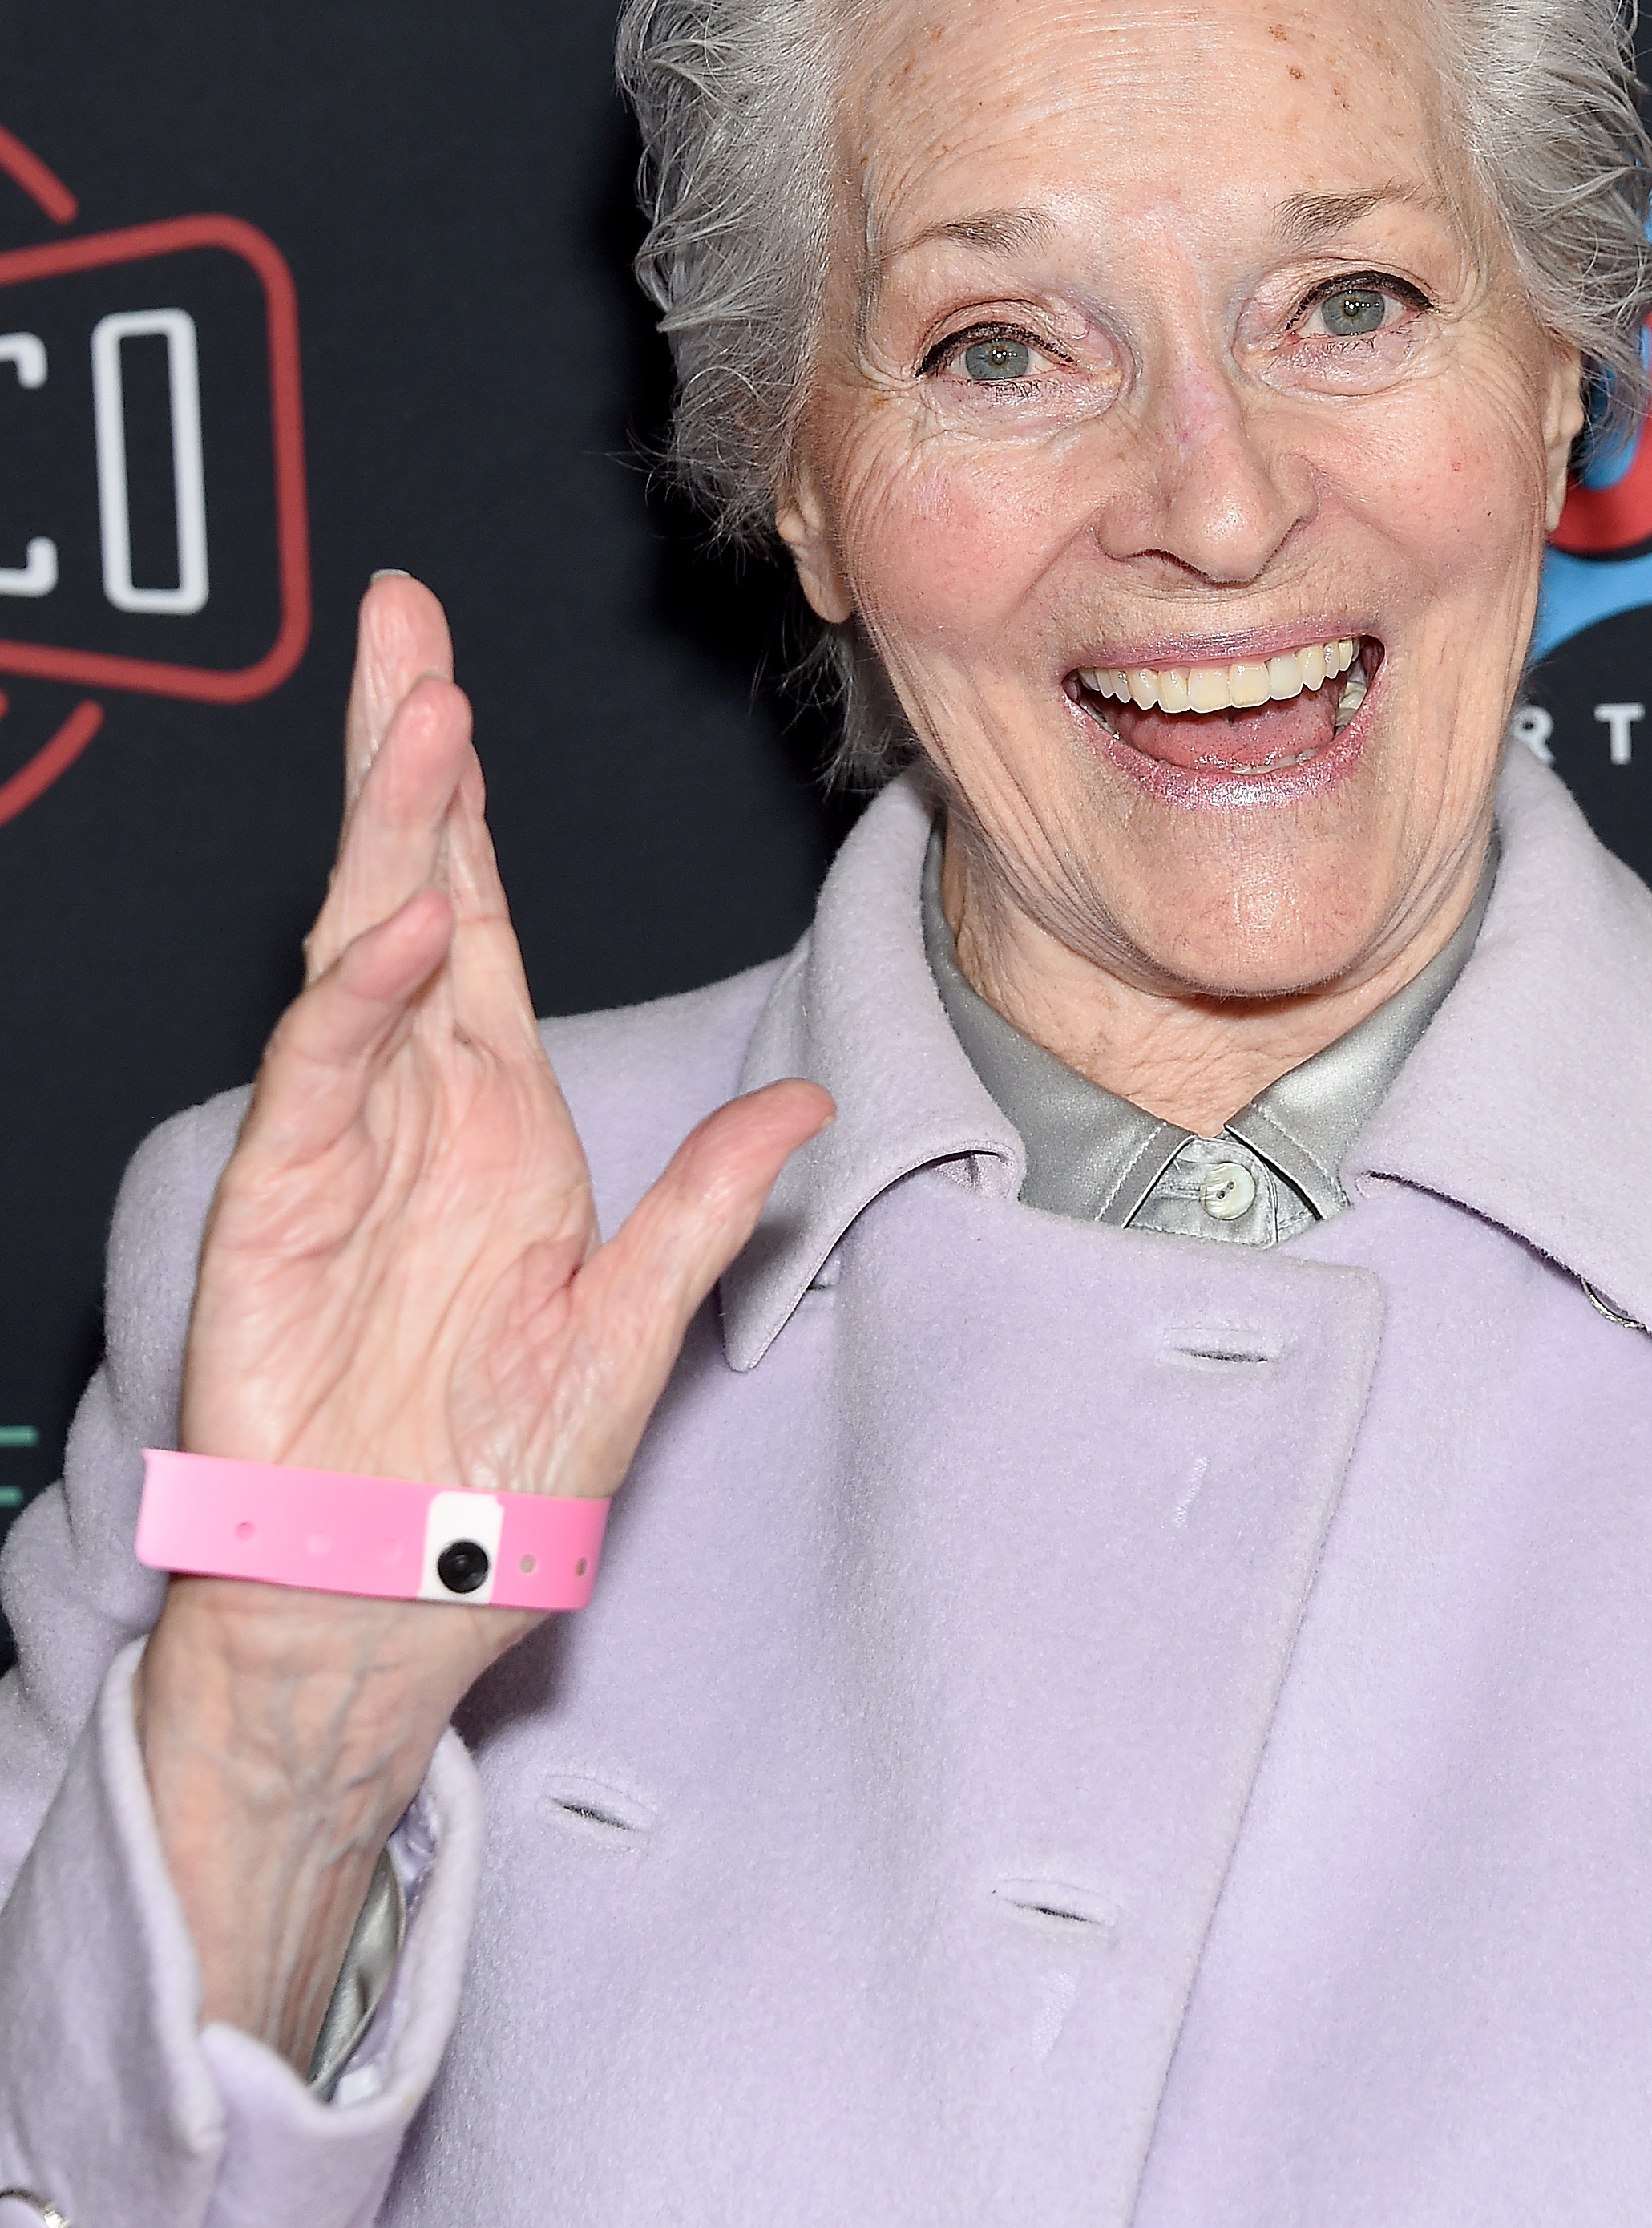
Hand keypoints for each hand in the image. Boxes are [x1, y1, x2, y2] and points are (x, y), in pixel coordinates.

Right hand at [137, 575, 828, 2057]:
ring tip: (415, 718)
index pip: (482, 921)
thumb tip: (795, 1104)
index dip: (467, 801)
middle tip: (404, 628)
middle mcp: (416, 1109)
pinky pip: (318, 1088)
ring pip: (355, 960)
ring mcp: (340, 1152)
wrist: (398, 1599)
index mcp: (498, 1116)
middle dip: (402, 760)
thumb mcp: (633, 1326)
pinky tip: (395, 932)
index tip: (449, 676)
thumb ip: (703, 1206)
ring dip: (386, 840)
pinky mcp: (281, 1217)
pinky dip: (353, 1007)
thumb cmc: (497, 1476)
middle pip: (407, 896)